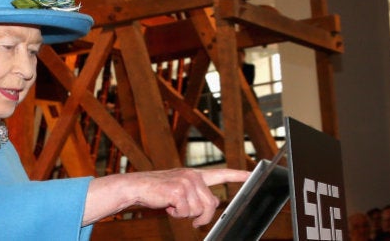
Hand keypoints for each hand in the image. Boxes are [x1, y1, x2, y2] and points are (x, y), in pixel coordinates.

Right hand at [83, 168, 249, 226]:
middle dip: (202, 215)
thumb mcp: (181, 189)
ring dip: (186, 214)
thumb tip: (213, 206)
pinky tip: (168, 205)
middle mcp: (193, 176)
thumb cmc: (159, 191)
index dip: (237, 175)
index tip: (252, 174)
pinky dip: (177, 214)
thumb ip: (198, 195)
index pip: (221, 174)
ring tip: (173, 205)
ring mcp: (186, 182)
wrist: (137, 187)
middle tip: (189, 216)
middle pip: (212, 204)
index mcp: (195, 175)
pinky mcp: (178, 190)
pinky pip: (186, 213)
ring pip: (199, 210)